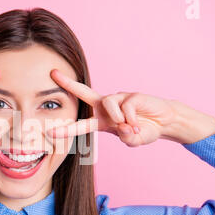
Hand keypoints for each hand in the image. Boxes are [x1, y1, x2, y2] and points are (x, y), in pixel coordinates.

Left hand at [47, 69, 177, 146]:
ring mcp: (119, 99)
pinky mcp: (131, 95)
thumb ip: (127, 138)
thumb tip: (122, 126)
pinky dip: (131, 118)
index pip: (81, 124)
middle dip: (69, 84)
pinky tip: (138, 124)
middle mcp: (106, 107)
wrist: (165, 122)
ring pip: (108, 103)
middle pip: (84, 93)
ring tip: (130, 128)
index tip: (50, 131)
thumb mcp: (134, 140)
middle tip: (53, 74)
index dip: (66, 129)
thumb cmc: (145, 130)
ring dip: (118, 118)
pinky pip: (126, 107)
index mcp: (102, 121)